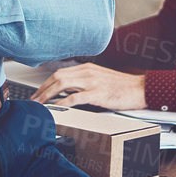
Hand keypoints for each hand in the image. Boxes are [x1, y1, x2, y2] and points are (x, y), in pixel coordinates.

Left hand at [32, 63, 146, 109]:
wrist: (141, 89)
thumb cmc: (123, 87)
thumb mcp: (101, 78)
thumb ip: (85, 82)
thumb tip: (69, 91)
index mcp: (87, 68)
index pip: (60, 73)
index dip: (46, 83)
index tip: (38, 93)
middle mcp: (87, 72)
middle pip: (57, 77)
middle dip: (42, 89)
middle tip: (34, 100)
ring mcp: (92, 82)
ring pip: (62, 84)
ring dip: (48, 95)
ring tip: (40, 105)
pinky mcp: (97, 93)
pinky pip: (74, 97)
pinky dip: (62, 102)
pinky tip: (56, 108)